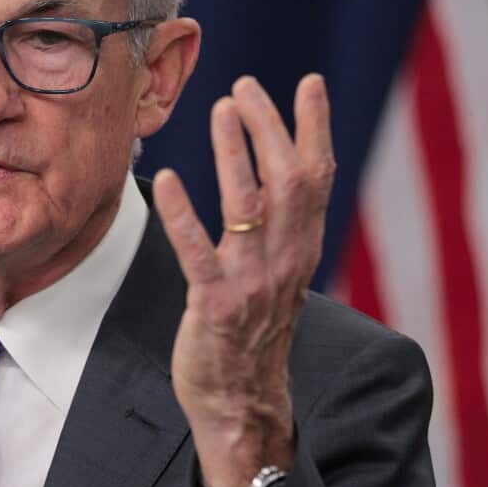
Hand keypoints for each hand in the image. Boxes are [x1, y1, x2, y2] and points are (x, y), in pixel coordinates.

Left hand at [153, 74, 335, 486]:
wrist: (243, 403)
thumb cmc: (254, 332)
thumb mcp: (280, 274)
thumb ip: (284, 227)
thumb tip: (280, 171)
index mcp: (303, 250)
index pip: (319, 178)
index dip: (316, 129)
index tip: (309, 83)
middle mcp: (285, 261)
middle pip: (290, 181)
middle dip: (271, 128)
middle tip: (246, 87)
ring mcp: (252, 284)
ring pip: (250, 207)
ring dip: (236, 154)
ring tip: (222, 109)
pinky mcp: (216, 307)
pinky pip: (198, 254)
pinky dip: (183, 215)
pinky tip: (168, 179)